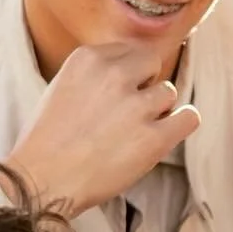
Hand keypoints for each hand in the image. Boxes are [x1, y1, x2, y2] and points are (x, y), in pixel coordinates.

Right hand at [5, 42, 199, 214]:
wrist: (42, 180)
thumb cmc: (51, 139)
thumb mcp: (65, 86)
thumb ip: (98, 73)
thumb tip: (135, 70)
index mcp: (88, 57)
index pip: (131, 52)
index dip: (129, 74)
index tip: (117, 94)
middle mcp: (114, 75)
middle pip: (153, 64)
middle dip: (146, 85)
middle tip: (129, 112)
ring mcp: (135, 106)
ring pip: (169, 93)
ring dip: (158, 111)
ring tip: (134, 131)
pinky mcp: (154, 139)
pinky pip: (189, 118)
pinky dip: (183, 124)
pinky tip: (167, 134)